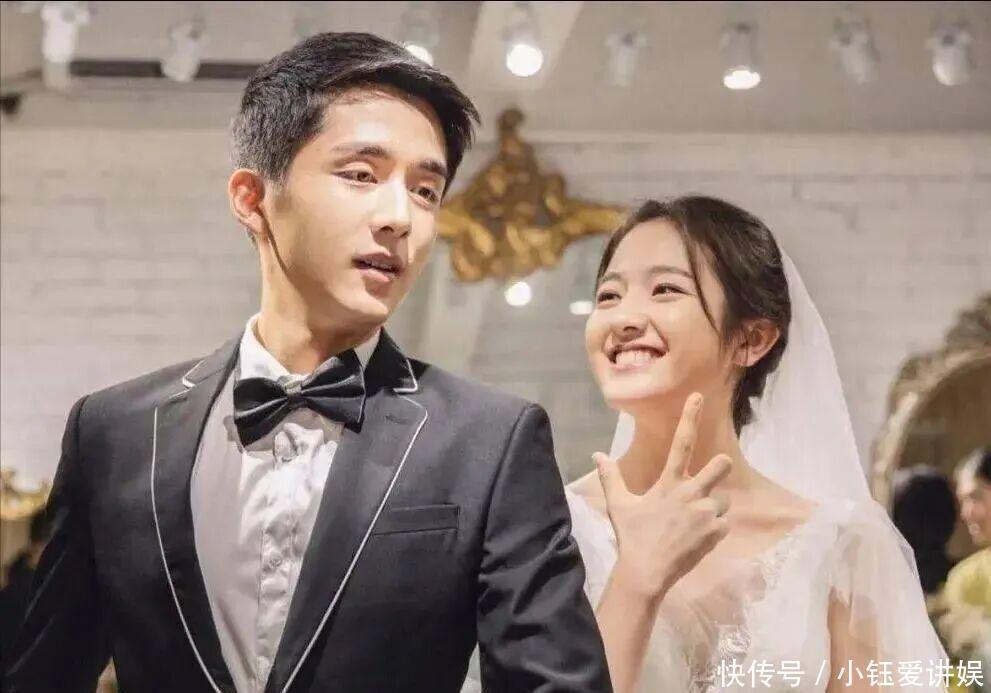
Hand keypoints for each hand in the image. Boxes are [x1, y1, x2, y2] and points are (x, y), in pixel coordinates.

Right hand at [594, 393, 731, 602]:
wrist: (646, 572)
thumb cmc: (631, 536)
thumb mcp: (618, 505)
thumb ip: (610, 477)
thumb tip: (597, 454)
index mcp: (668, 483)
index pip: (681, 443)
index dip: (690, 417)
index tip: (699, 397)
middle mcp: (691, 493)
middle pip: (721, 466)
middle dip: (720, 467)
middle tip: (712, 477)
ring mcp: (706, 513)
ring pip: (721, 501)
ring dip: (711, 509)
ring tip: (691, 524)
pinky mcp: (716, 532)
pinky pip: (723, 524)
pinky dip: (713, 531)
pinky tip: (696, 540)